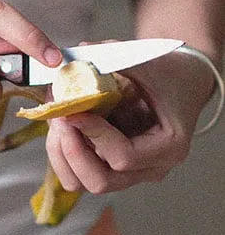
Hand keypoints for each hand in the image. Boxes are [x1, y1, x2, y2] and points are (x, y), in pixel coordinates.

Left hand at [45, 50, 213, 192]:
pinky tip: (60, 127)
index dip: (94, 135)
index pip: (124, 157)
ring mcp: (128, 175)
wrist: (179, 83)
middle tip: (59, 118)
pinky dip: (62, 154)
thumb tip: (80, 52)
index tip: (73, 112)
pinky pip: (77, 174)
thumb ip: (116, 59)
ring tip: (56, 121)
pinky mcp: (109, 170)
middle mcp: (149, 169)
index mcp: (169, 148)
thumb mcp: (149, 63)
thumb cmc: (169, 73)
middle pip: (100, 182)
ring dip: (62, 154)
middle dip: (72, 151)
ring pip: (82, 183)